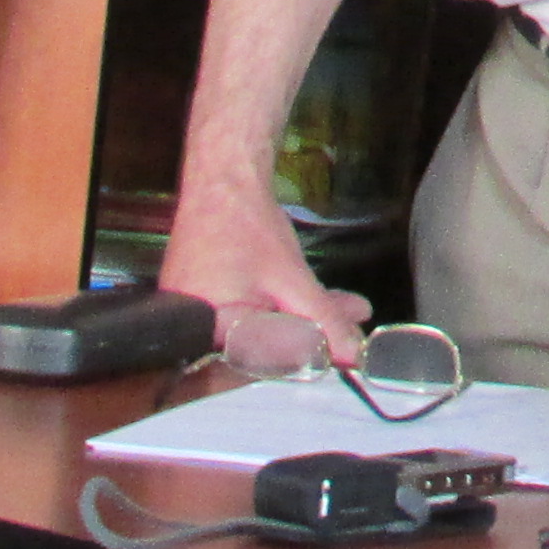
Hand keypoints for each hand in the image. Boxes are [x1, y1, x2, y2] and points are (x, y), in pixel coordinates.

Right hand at [155, 178, 369, 349]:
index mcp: (208, 336)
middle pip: (265, 353)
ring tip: (351, 316)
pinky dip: (287, 312)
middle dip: (313, 342)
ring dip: (307, 325)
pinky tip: (325, 306)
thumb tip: (352, 356)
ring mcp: (201, 322)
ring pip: (265, 333)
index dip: (306, 365)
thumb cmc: (246, 226)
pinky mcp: (211, 307)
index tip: (341, 359)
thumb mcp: (292, 280)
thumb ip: (324, 322)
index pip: (263, 368)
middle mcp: (196, 337)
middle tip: (351, 338)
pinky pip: (254, 317)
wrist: (222, 181)